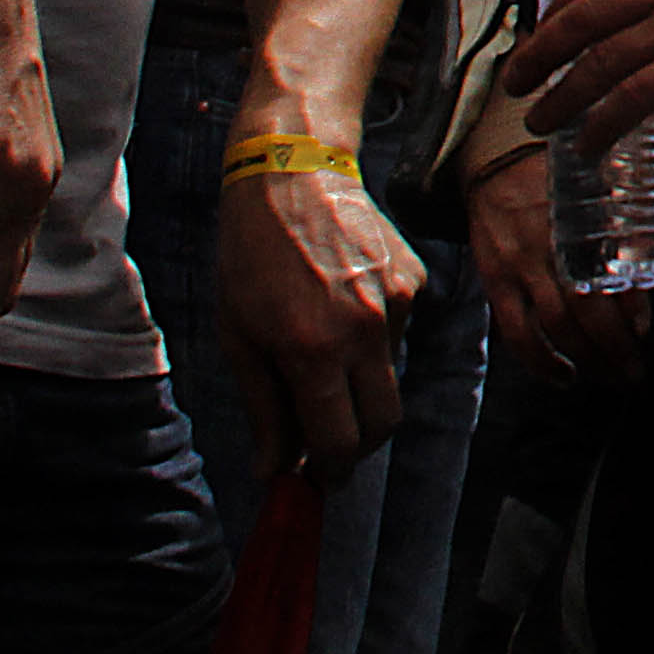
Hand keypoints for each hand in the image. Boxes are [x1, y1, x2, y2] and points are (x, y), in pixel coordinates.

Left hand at [221, 159, 423, 486]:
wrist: (292, 175)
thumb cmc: (251, 257)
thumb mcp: (239, 337)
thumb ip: (265, 409)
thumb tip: (275, 470)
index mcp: (313, 350)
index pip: (339, 442)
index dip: (327, 471)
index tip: (314, 479)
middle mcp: (364, 331)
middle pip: (382, 423)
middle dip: (357, 445)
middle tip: (326, 441)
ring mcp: (398, 303)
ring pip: (390, 377)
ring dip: (360, 386)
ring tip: (321, 350)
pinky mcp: (414, 279)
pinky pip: (399, 333)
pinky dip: (373, 340)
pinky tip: (342, 306)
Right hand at [467, 148, 645, 382]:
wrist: (496, 160)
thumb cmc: (558, 178)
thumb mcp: (596, 186)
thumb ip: (622, 221)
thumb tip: (649, 270)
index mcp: (581, 221)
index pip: (608, 272)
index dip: (629, 307)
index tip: (643, 330)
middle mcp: (551, 246)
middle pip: (584, 310)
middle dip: (613, 347)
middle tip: (635, 371)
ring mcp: (519, 266)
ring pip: (554, 327)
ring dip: (584, 359)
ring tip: (609, 376)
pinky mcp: (495, 281)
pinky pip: (516, 333)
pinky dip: (540, 361)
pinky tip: (564, 376)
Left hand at [503, 0, 653, 149]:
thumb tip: (616, 15)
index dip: (556, 8)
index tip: (539, 33)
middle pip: (583, 18)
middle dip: (540, 55)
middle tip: (517, 83)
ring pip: (599, 62)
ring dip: (561, 98)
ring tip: (542, 121)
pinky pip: (630, 98)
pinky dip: (600, 124)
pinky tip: (588, 144)